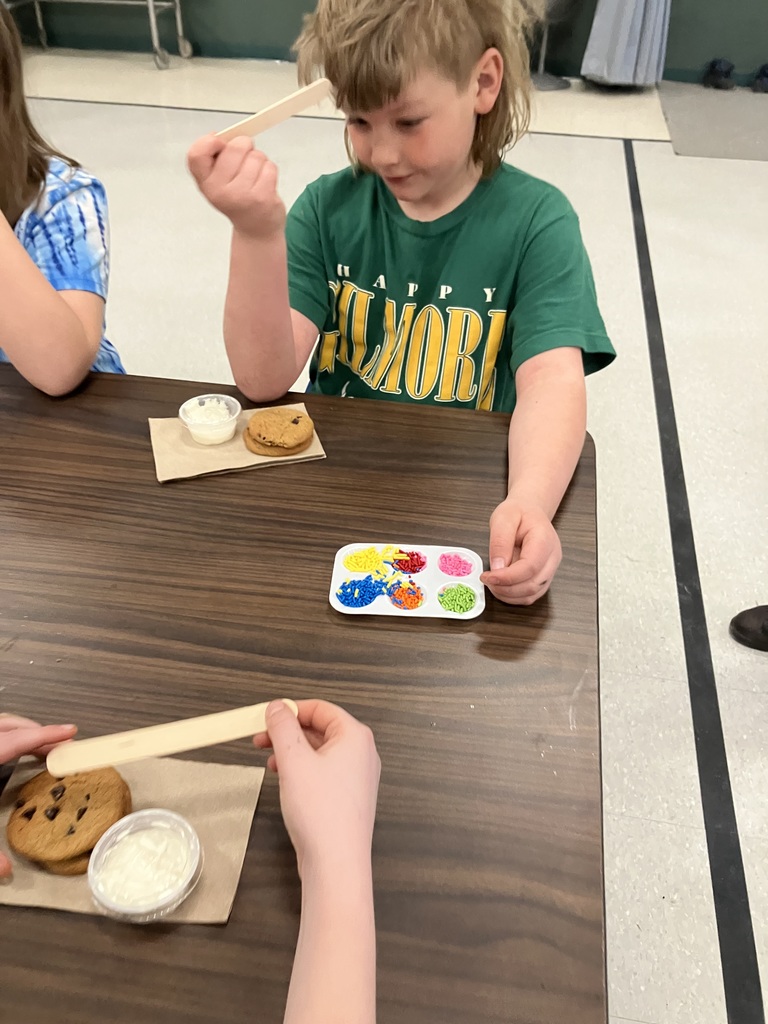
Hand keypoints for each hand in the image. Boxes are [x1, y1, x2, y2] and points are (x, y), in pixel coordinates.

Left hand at [0, 715, 76, 878]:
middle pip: (9, 725)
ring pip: (1, 726)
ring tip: (41, 747)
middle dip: (38, 730)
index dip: (47, 734)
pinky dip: (9, 738)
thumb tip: (7, 871)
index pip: (18, 740)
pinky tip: (13, 755)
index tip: (72, 732)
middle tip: (62, 745)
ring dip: (22, 732)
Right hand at [187, 134, 285, 239]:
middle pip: (235, 147)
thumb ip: (215, 158)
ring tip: (254, 177)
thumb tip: (222, 136)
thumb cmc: (237, 199)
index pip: (196, 154)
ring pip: (256, 156)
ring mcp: (242, 195)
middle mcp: (220, 191)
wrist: (255, 230)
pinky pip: (270, 167)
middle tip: (244, 160)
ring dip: (259, 160)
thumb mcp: (217, 181)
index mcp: (205, 183)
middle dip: (244, 146)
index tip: (220, 143)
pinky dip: (270, 170)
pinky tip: (264, 183)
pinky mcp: (263, 197)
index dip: (209, 141)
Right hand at [253, 700, 379, 875]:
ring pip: (320, 751)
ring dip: (292, 751)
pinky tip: (285, 779)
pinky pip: (323, 771)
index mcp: (355, 737)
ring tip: (270, 760)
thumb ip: (283, 728)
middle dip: (289, 732)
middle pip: (320, 729)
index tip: (268, 716)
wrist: (336, 863)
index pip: (321, 709)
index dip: (291, 710)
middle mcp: (361, 754)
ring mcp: (357, 777)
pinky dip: (302, 770)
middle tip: (262, 738)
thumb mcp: (294, 761)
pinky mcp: (348, 797)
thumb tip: (277, 707)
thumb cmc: (323, 814)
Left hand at [480, 497, 561, 604]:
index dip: (507, 577)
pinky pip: (530, 595)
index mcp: (544, 540)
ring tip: (492, 583)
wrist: (530, 512)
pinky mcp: (543, 578)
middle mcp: (552, 558)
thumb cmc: (518, 513)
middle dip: (505, 588)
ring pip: (532, 594)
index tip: (488, 576)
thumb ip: (500, 541)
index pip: (530, 567)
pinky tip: (500, 587)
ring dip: (508, 595)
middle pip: (532, 585)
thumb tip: (497, 567)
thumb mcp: (503, 518)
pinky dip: (513, 596)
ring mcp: (550, 570)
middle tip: (486, 579)